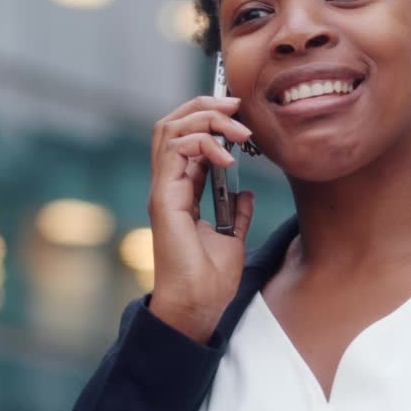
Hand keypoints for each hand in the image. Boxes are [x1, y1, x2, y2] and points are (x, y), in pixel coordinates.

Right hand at [146, 95, 255, 343]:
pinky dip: (203, 143)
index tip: (240, 114)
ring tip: (237, 128)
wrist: (198, 305)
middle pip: (171, 122)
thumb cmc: (210, 279)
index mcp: (181, 191)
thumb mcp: (232, 237)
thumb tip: (246, 192)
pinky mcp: (164, 198)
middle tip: (236, 105)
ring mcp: (163, 189)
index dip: (209, 117)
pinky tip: (227, 156)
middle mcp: (168, 184)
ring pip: (170, 128)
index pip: (185, 137)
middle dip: (203, 105)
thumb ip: (237, 212)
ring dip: (206, 118)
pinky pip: (176, 151)